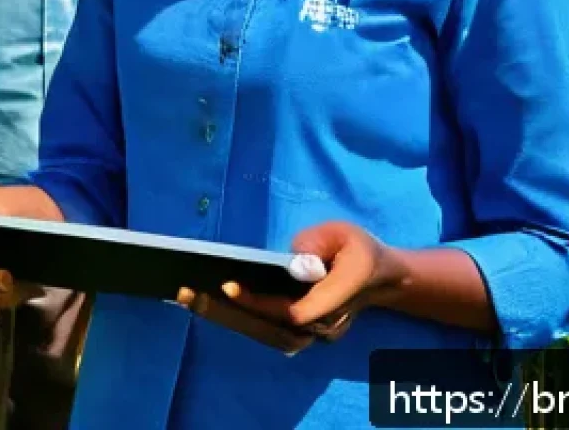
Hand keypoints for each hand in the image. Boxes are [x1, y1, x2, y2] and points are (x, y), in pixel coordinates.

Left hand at [177, 221, 406, 354]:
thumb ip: (319, 244)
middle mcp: (325, 326)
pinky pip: (267, 331)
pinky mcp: (302, 333)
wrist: (381, 279)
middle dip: (228, 313)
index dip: (261, 302)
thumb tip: (294, 260)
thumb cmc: (357, 250)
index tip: (229, 285)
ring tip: (188, 298)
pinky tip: (208, 303)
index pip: (295, 310)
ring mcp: (315, 334)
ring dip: (228, 319)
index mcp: (340, 298)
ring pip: (267, 334)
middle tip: (187, 294)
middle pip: (273, 328)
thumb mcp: (343, 234)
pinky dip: (238, 319)